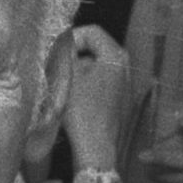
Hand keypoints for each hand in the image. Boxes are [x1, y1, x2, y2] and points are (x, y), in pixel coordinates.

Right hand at [63, 24, 131, 172]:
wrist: (98, 150)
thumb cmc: (83, 112)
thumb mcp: (68, 76)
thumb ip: (64, 51)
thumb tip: (60, 38)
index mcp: (116, 56)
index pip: (92, 32)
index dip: (71, 37)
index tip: (56, 52)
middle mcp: (126, 68)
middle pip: (94, 51)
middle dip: (73, 58)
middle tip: (56, 70)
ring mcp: (126, 87)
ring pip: (96, 69)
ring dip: (78, 74)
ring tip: (63, 88)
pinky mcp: (122, 104)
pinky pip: (101, 86)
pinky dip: (86, 89)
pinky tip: (74, 104)